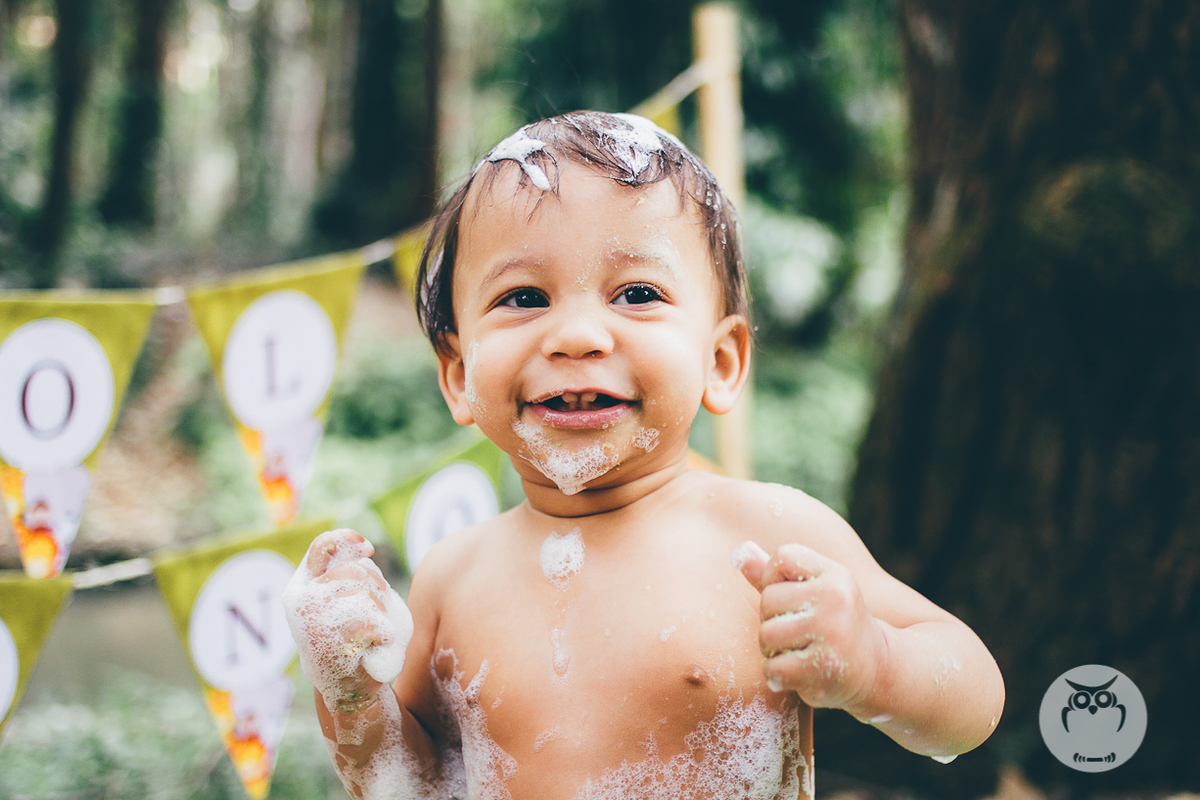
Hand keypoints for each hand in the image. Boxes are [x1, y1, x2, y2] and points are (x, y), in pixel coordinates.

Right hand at [282, 529, 413, 710]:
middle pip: (353, 570)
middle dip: (377, 586)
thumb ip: (347, 574)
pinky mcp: (327, 642)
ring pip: (365, 594)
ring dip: (382, 611)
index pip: (322, 548)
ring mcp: (310, 622)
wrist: (349, 690)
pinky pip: (371, 621)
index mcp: (301, 587)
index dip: (346, 541)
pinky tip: (379, 643)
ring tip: (374, 632)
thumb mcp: (346, 601)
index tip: (368, 549)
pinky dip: (385, 631)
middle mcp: (299, 601)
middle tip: (378, 610)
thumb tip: (364, 550)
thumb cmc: (355, 641)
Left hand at [735, 541, 885, 710]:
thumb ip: (775, 574)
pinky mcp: (824, 666)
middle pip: (768, 599)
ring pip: (767, 634)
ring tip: (796, 651)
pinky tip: (798, 674)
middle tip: (796, 632)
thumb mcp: (815, 591)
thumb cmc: (835, 623)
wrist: (878, 669)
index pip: (782, 557)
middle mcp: (836, 598)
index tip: (792, 598)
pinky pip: (774, 667)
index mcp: (835, 574)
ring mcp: (832, 632)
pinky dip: (777, 675)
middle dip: (772, 619)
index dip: (774, 578)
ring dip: (772, 649)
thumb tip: (740, 551)